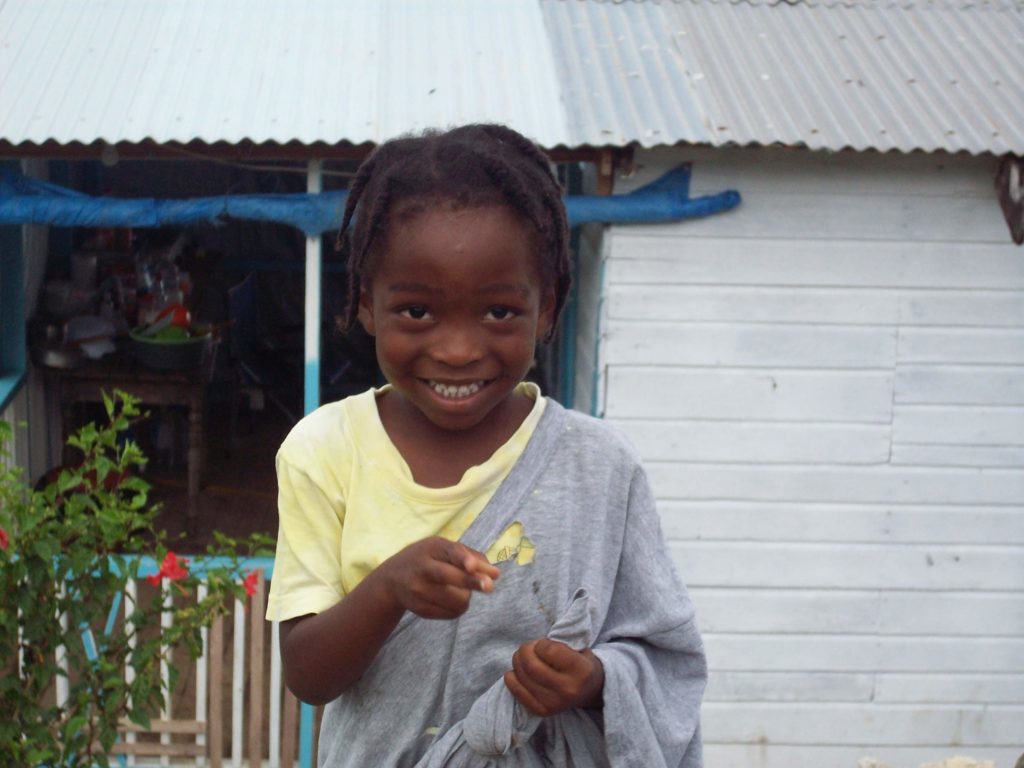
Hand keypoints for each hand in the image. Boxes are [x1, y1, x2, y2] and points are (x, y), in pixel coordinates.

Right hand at [378, 537, 499, 619]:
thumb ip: (472, 557)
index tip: (472, 567)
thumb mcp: (444, 549)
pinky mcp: (420, 609)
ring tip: (462, 590)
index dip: (462, 559)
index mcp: (431, 547)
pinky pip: (451, 613)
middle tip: (489, 586)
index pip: (449, 552)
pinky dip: (459, 608)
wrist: (392, 579)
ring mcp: (418, 590)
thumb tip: (495, 574)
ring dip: (467, 596)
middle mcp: (422, 567)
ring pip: (455, 599)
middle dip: (471, 582)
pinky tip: (452, 600)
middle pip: (449, 576)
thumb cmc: (428, 559)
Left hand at [504, 639, 603, 715]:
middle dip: (524, 650)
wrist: (589, 691)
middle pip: (531, 666)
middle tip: (528, 647)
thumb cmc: (580, 663)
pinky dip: (511, 679)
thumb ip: (559, 644)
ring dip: (517, 662)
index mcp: (581, 671)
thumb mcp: (579, 649)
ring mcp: (555, 703)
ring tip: (523, 658)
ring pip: (522, 677)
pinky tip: (515, 672)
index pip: (549, 651)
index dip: (541, 643)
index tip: (543, 644)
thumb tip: (533, 645)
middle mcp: (568, 689)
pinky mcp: (543, 711)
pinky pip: (518, 693)